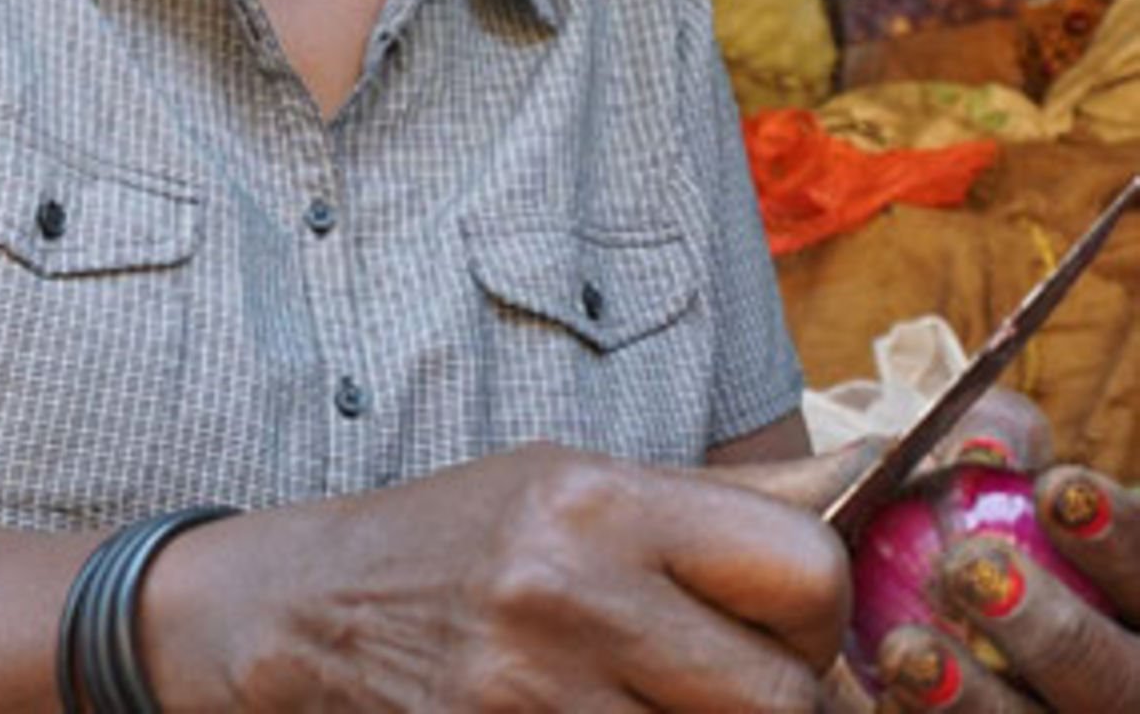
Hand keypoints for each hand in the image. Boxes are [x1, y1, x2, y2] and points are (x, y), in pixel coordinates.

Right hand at [154, 439, 875, 712]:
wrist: (304, 614)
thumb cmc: (454, 534)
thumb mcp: (572, 479)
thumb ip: (715, 500)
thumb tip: (863, 475)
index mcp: (596, 500)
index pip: (803, 567)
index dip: (822, 612)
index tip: (789, 626)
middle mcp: (571, 595)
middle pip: (786, 700)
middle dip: (786, 703)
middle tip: (742, 686)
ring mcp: (535, 699)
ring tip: (669, 700)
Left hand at [874, 467, 1138, 712]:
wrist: (902, 605)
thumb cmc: (965, 515)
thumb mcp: (985, 463)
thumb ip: (994, 437)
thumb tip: (978, 449)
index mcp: (1138, 601)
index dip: (1123, 535)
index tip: (1056, 490)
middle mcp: (1128, 681)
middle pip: (1126, 684)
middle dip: (1056, 634)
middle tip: (968, 571)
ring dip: (981, 703)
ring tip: (906, 652)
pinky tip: (890, 699)